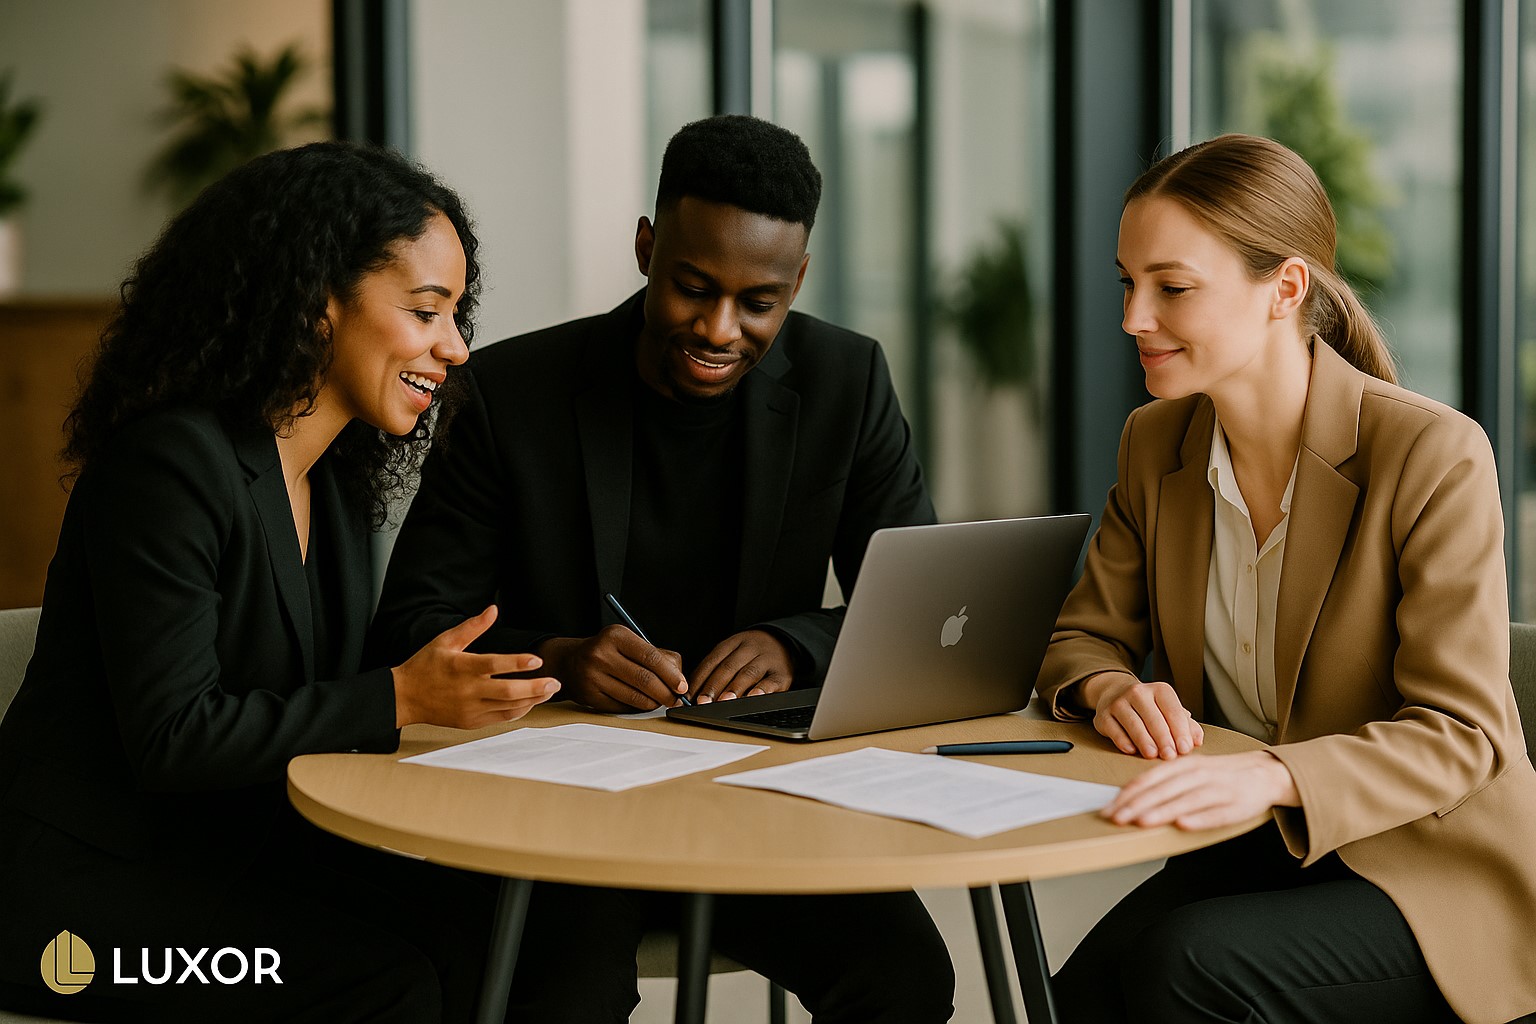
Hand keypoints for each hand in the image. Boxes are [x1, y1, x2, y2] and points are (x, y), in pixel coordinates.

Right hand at [393, 606, 560, 728]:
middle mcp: (468, 690)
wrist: (405, 697)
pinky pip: (500, 717)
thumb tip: (493, 610)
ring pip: (508, 708)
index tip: (538, 660)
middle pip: (508, 691)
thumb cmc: (425, 666)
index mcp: (462, 667)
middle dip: (535, 688)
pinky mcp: (471, 722)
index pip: (494, 665)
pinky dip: (518, 710)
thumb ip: (472, 627)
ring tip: (548, 691)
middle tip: (555, 682)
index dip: (517, 663)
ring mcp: (470, 709)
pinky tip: (530, 702)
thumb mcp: (445, 641)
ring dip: (532, 700)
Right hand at [538, 625, 688, 712]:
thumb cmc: (609, 652)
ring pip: (635, 697)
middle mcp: (601, 654)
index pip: (651, 656)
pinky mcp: (589, 696)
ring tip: (660, 700)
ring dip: (654, 702)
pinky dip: (637, 708)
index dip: (671, 674)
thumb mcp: (630, 643)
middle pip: (644, 679)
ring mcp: (592, 676)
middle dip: (666, 693)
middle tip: (676, 699)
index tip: (682, 686)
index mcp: (616, 635)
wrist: (570, 661)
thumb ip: (657, 656)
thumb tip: (679, 678)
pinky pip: (622, 707)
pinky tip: (640, 703)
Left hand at [690, 630, 794, 703]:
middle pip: (729, 667)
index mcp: (733, 643)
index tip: (690, 695)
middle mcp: (749, 648)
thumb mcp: (733, 653)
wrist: (783, 642)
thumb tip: (694, 695)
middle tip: (703, 701)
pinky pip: (771, 682)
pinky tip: (752, 698)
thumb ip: (715, 670)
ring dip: (735, 688)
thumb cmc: (751, 654)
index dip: (700, 678)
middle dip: (714, 686)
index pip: (713, 660)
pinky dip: (761, 691)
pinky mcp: (782, 673)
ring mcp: (767, 659)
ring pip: (748, 673)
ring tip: (724, 701)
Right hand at [1080, 672, 1203, 759]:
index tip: (1185, 748)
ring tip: (1152, 755)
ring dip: (1144, 740)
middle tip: (1170, 755)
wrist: (1115, 694)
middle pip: (1153, 717)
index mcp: (1159, 690)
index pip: (1172, 710)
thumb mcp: (1169, 711)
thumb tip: (1197, 740)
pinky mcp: (1103, 715)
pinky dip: (1122, 740)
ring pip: (1133, 723)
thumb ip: (1185, 725)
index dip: (1180, 731)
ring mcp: (1118, 703)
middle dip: (1163, 738)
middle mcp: (1138, 692)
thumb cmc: (1150, 708)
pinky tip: (1131, 750)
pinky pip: (1114, 729)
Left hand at [1101, 750, 1297, 829]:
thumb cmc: (1218, 775)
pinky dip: (1199, 818)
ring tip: (1142, 821)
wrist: (1263, 773)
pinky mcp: (1235, 805)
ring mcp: (1217, 789)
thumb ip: (1163, 782)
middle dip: (1137, 805)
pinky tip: (1183, 825)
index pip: (1150, 779)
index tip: (1110, 808)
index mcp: (1183, 765)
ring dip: (1162, 811)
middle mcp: (1198, 774)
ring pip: (1185, 800)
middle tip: (1116, 818)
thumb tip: (1130, 798)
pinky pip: (1215, 813)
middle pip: (1163, 790)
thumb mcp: (1189, 771)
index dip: (1128, 794)